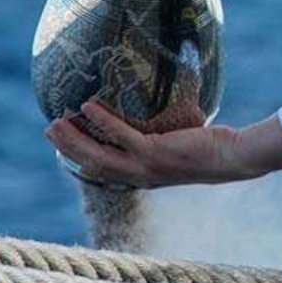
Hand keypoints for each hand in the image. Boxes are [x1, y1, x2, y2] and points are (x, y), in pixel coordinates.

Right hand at [44, 99, 281, 189]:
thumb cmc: (210, 150)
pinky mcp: (155, 153)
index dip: (80, 160)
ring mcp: (146, 167)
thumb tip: (155, 122)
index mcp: (143, 177)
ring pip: (100, 154)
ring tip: (58, 120)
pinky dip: (103, 119)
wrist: (233, 159)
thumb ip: (161, 141)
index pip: (104, 172)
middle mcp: (140, 176)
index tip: (64, 146)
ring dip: (75, 138)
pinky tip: (88, 105)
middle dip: (68, 148)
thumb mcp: (179, 148)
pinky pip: (121, 135)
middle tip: (48, 130)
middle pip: (93, 164)